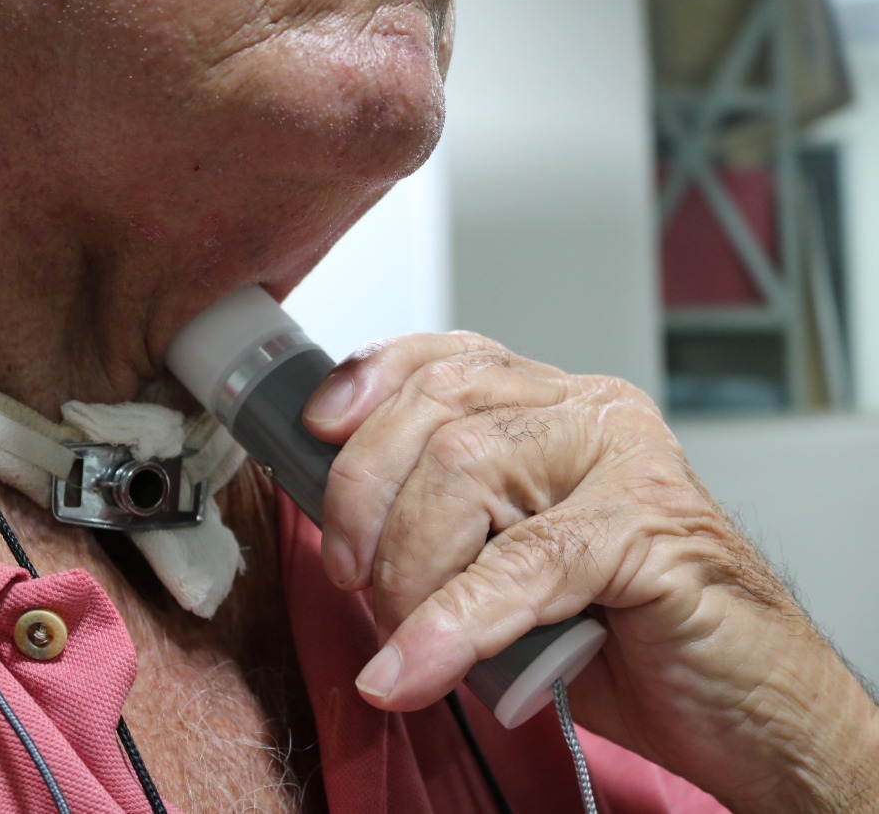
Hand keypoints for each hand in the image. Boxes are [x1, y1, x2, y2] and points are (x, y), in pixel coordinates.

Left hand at [303, 331, 878, 811]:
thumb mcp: (506, 560)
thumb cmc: (619, 629)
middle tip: (351, 575)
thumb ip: (442, 523)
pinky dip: (452, 624)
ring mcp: (624, 461)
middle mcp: (587, 415)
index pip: (445, 358)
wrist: (741, 699)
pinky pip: (524, 564)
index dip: (368, 382)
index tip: (315, 431)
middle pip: (438, 408)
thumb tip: (337, 518)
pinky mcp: (651, 527)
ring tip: (408, 639)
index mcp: (551, 408)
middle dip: (364, 496)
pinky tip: (416, 668)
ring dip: (410, 570)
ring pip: (467, 470)